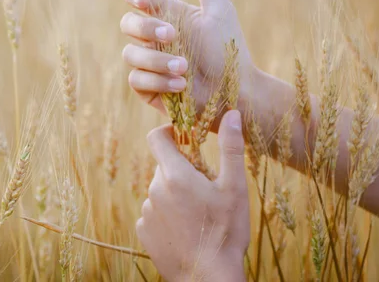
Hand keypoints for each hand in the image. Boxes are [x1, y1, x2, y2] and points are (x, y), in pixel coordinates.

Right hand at [121, 0, 255, 116]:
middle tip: (173, 35)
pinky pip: (136, 80)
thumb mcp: (219, 9)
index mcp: (166, 15)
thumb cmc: (230, 50)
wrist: (237, 91)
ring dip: (157, 60)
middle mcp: (153, 39)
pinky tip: (181, 85)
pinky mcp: (147, 89)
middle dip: (146, 29)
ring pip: (130, 54)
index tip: (145, 1)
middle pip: (127, 24)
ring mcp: (148, 64)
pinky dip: (158, 81)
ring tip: (185, 68)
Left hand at [136, 110, 249, 281]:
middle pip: (163, 166)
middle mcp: (154, 189)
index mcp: (174, 175)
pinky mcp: (143, 230)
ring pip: (160, 190)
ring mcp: (146, 211)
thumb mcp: (234, 188)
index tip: (186, 140)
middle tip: (205, 187)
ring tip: (198, 214)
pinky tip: (186, 229)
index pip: (157, 137)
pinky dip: (167, 214)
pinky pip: (154, 212)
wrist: (207, 278)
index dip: (170, 133)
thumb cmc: (225, 232)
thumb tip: (231, 113)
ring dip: (175, 193)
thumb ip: (231, 147)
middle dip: (182, 169)